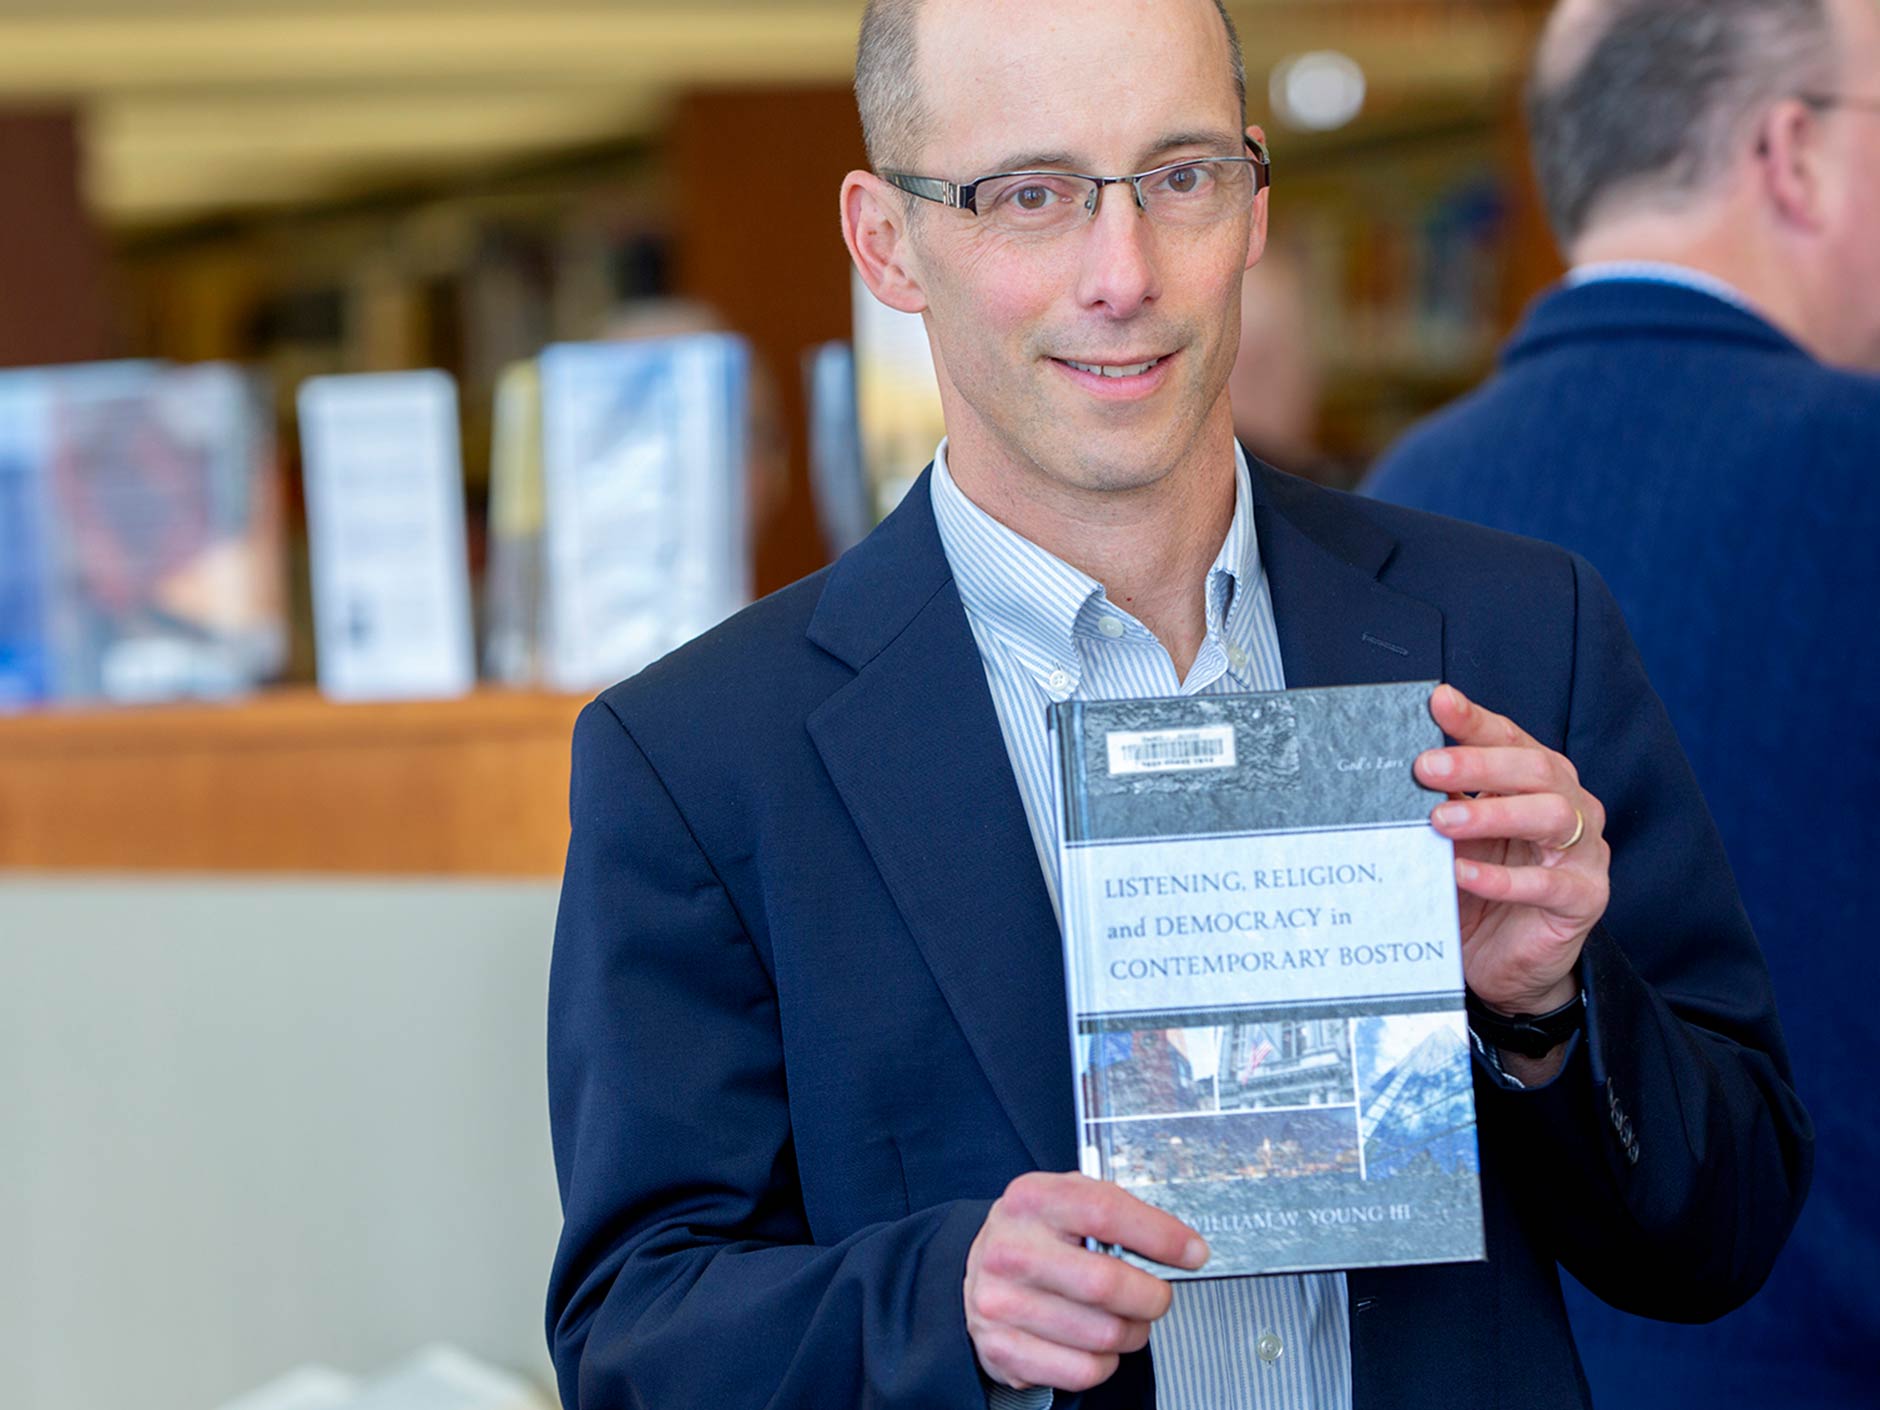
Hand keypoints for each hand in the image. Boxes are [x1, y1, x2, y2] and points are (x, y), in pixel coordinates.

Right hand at [963, 1171, 1207, 1392]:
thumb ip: (1119, 1215)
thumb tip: (1185, 1249)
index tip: (1192, 1252)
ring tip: (1123, 1318)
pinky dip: (1104, 1362)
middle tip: (1156, 1296)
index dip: (1160, 1236)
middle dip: (1151, 1296)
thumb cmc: (1038, 1236)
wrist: (977, 1272)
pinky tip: (1093, 1342)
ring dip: (1130, 1332)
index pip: (1105, 1212)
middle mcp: (1010, 1249)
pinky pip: (1083, 1370)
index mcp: (1032, 1199)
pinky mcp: (1001, 1349)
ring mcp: (1000, 1302)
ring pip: (1102, 1334)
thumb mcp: (1069, 1202)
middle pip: (1107, 1283)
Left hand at [1416, 684, 1609, 1021]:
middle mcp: (1570, 806)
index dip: (1474, 720)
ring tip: (1441, 820)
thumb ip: (1441, 801)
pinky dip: (1502, 878)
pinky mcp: (1585, 899)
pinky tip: (1462, 874)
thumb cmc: (1481, 890)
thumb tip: (1392, 764)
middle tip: (1425, 767)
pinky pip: (1548, 885)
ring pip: (1550, 816)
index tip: (1436, 703)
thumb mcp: (1455, 839)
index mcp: (1539, 781)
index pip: (1510, 738)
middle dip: (1478, 763)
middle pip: (1535, 769)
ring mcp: (1584, 852)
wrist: (1507, 963)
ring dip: (1492, 813)